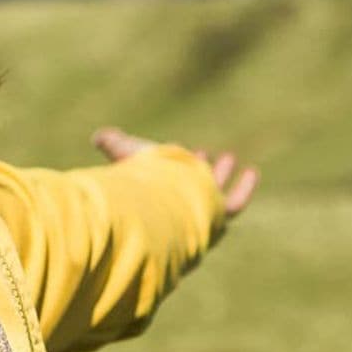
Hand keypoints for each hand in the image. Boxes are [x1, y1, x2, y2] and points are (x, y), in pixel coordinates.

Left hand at [92, 126, 258, 218]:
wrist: (159, 200)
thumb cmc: (140, 179)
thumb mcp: (125, 153)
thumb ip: (114, 143)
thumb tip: (99, 137)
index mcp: (152, 198)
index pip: (162, 185)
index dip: (169, 168)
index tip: (175, 150)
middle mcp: (174, 210)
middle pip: (187, 192)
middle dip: (195, 171)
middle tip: (202, 154)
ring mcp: (197, 214)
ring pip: (213, 197)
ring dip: (220, 176)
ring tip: (228, 157)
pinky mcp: (217, 215)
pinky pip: (234, 204)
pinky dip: (244, 188)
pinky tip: (253, 172)